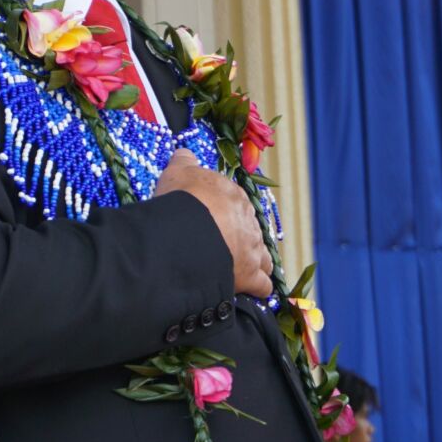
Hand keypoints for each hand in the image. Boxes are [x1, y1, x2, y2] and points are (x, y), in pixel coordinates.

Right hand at [156, 149, 273, 297]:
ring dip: (254, 261)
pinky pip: (263, 285)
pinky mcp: (250, 275)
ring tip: (237, 266)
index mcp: (234, 196)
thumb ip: (183, 161)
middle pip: (249, 229)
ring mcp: (253, 249)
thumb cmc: (183, 199)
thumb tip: (185, 153)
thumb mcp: (178, 171)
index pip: (235, 203)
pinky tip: (247, 289)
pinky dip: (257, 288)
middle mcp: (249, 221)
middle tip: (216, 243)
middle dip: (237, 236)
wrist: (188, 231)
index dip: (222, 211)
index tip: (208, 217)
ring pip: (264, 256)